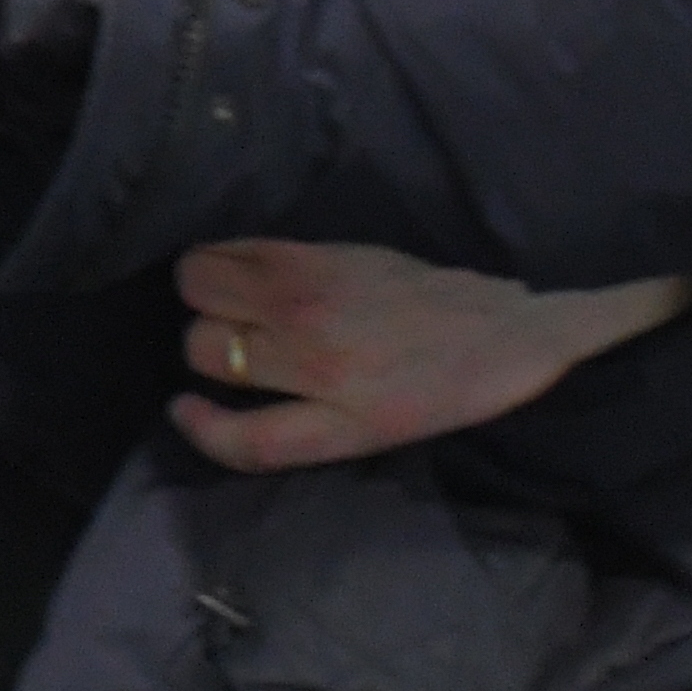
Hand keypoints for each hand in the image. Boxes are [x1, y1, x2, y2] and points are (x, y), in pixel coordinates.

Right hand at [170, 241, 691, 470]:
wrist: (508, 325)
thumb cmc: (445, 385)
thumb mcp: (379, 426)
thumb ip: (304, 418)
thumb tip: (226, 394)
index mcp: (345, 423)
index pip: (246, 441)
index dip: (200, 429)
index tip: (184, 409)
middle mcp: (321, 363)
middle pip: (206, 351)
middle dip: (205, 347)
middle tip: (232, 342)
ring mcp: (315, 301)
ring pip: (202, 289)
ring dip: (203, 295)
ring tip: (229, 298)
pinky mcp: (317, 253)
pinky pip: (229, 249)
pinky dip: (219, 258)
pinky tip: (242, 266)